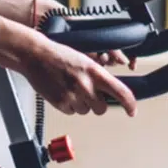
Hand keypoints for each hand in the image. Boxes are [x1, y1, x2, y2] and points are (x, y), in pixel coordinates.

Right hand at [22, 36, 138, 116]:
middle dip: (97, 104)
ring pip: (86, 111)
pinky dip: (68, 106)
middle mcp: (86, 85)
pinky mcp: (60, 103)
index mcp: (95, 71)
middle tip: (87, 93)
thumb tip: (109, 92)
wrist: (35, 56)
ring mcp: (73, 95)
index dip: (130, 104)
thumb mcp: (85, 61)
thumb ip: (98, 77)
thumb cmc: (59, 56)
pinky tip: (61, 92)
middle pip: (102, 108)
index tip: (132, 111)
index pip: (121, 92)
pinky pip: (71, 112)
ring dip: (80, 104)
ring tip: (69, 88)